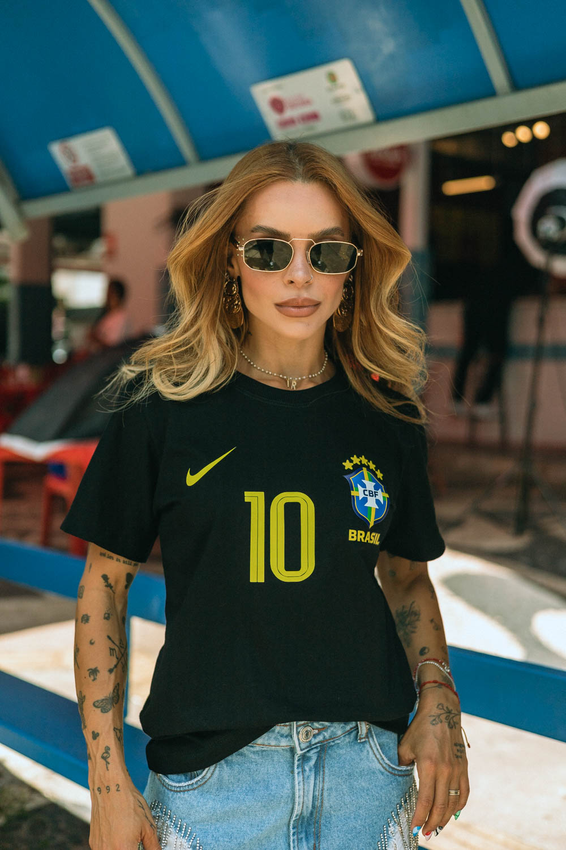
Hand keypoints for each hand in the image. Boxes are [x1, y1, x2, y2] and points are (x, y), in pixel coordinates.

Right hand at [88, 773, 159, 849]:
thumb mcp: (148, 826)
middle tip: (138, 842)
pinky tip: (120, 835)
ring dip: (122, 848)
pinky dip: (113, 846)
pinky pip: (105, 849)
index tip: (144, 846)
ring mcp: (98, 847)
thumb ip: (153, 847)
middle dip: (132, 849)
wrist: (110, 786)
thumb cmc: (129, 803)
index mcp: (123, 849)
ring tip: (129, 837)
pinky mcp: (93, 842)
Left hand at [397, 688, 469, 837]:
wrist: (442, 710)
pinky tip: (453, 814)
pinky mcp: (464, 767)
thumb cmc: (421, 727)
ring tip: (437, 828)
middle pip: (441, 806)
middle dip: (433, 823)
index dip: (420, 817)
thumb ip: (402, 765)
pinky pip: (464, 792)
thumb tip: (399, 781)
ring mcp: (457, 769)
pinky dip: (460, 806)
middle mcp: (446, 770)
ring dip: (446, 818)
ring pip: (454, 803)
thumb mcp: (406, 745)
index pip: (425, 800)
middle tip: (426, 834)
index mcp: (429, 766)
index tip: (414, 828)